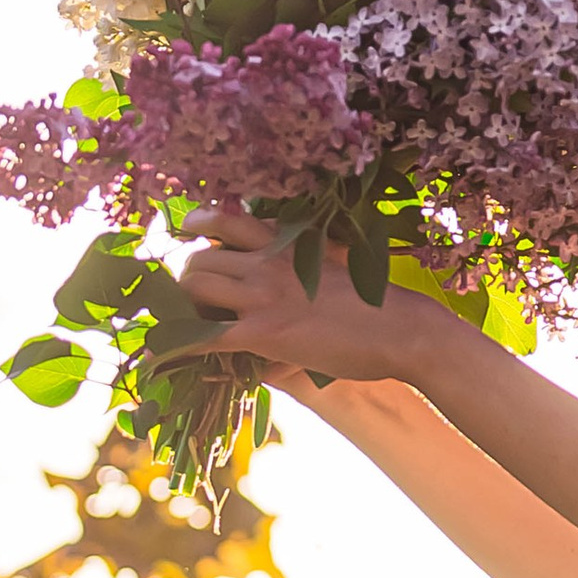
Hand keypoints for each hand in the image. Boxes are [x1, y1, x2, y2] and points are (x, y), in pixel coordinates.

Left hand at [178, 214, 426, 386]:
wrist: (403, 329)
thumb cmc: (379, 304)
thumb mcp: (338, 266)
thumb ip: (307, 266)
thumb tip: (292, 269)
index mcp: (286, 242)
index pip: (225, 220)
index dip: (198, 227)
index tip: (190, 237)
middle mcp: (267, 262)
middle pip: (199, 259)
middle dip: (188, 281)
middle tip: (195, 305)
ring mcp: (262, 296)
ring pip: (194, 288)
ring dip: (184, 308)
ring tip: (192, 328)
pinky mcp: (262, 332)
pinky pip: (203, 334)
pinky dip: (182, 346)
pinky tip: (173, 358)